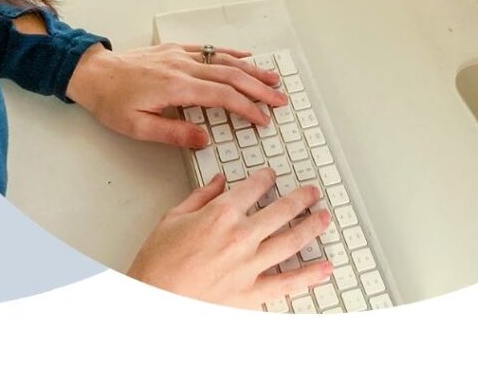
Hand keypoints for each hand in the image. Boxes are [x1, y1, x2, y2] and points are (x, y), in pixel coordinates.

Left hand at [66, 42, 286, 146]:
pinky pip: (211, 49)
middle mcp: (184, 67)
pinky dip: (231, 53)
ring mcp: (182, 55)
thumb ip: (174, 134)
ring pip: (225, 60)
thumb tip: (206, 139)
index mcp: (177, 88)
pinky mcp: (176, 50)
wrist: (94, 74)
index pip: (222, 97)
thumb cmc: (112, 102)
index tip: (263, 119)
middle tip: (280, 100)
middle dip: (259, 88)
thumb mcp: (138, 127)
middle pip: (231, 76)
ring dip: (252, 69)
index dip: (247, 108)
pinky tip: (246, 56)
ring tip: (273, 79)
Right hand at [128, 167, 332, 307]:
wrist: (152, 302)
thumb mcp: (173, 218)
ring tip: (324, 217)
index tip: (272, 176)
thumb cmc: (158, 264)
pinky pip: (287, 283)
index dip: (266, 178)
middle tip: (311, 192)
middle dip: (300, 198)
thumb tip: (218, 180)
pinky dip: (309, 275)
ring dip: (312, 226)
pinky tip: (324, 268)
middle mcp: (240, 237)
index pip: (254, 187)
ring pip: (291, 241)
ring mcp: (249, 266)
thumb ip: (200, 196)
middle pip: (281, 210)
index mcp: (221, 214)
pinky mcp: (251, 294)